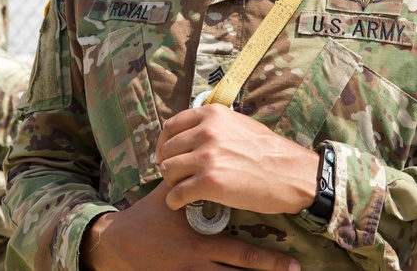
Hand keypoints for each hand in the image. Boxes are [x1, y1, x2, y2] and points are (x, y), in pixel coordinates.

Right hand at [79, 180, 297, 270]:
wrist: (121, 244)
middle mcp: (199, 257)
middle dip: (269, 267)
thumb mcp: (168, 195)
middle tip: (295, 268)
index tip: (293, 252)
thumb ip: (191, 181)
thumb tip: (209, 156)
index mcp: (200, 235)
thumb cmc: (148, 216)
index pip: (238, 245)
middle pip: (240, 264)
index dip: (266, 252)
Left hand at [155, 105, 319, 214]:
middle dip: (168, 164)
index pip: (171, 126)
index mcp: (212, 114)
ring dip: (171, 182)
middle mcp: (206, 131)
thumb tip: (192, 132)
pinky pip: (177, 193)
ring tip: (179, 189)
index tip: (166, 154)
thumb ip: (214, 124)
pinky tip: (178, 204)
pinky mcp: (209, 183)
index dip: (164, 143)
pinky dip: (174, 200)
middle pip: (167, 149)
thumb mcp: (238, 123)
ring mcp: (206, 157)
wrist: (291, 174)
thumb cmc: (269, 151)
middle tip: (174, 176)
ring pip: (168, 170)